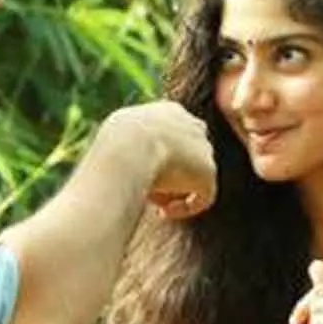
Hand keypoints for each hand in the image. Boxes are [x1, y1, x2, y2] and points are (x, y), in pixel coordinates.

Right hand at [102, 102, 216, 219]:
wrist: (126, 150)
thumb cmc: (114, 145)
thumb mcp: (116, 136)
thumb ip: (131, 144)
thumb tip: (134, 160)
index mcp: (170, 111)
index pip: (175, 135)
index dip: (161, 156)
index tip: (143, 171)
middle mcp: (193, 125)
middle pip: (188, 155)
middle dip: (172, 174)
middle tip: (150, 189)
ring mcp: (204, 149)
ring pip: (194, 177)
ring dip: (174, 191)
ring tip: (151, 200)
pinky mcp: (208, 172)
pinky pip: (203, 197)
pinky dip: (184, 208)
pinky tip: (162, 212)